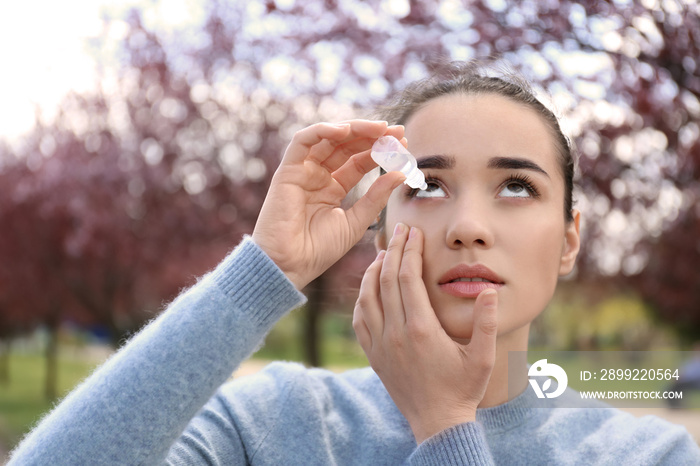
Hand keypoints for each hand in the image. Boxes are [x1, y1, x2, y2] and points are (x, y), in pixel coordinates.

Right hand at [252, 120, 405, 289]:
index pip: (359, 161)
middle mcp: (318, 176)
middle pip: (346, 146)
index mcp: (333, 189)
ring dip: (354, 129)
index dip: (380, 151)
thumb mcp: (356, 222)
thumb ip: (376, 198)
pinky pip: (302, 141)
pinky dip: (323, 131)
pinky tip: (346, 130)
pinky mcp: (287, 170)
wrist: (290, 265)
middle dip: (372, 136)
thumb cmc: (319, 250)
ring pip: (328, 139)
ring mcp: (302, 172)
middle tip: (397, 131)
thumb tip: (400, 174)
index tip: (403, 143)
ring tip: (379, 128)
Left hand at [352, 224, 497, 443]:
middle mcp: (395, 334)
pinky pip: (359, 319)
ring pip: (367, 297)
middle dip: (393, 250)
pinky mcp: (373, 355)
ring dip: (373, 270)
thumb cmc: (463, 389)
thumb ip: (488, 323)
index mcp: (421, 330)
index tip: (414, 232)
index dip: (410, 251)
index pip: (408, 278)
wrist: (436, 423)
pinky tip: (369, 286)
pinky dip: (362, 297)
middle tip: (399, 229)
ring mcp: (380, 344)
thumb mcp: (484, 358)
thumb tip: (488, 290)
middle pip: (386, 280)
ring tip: (383, 251)